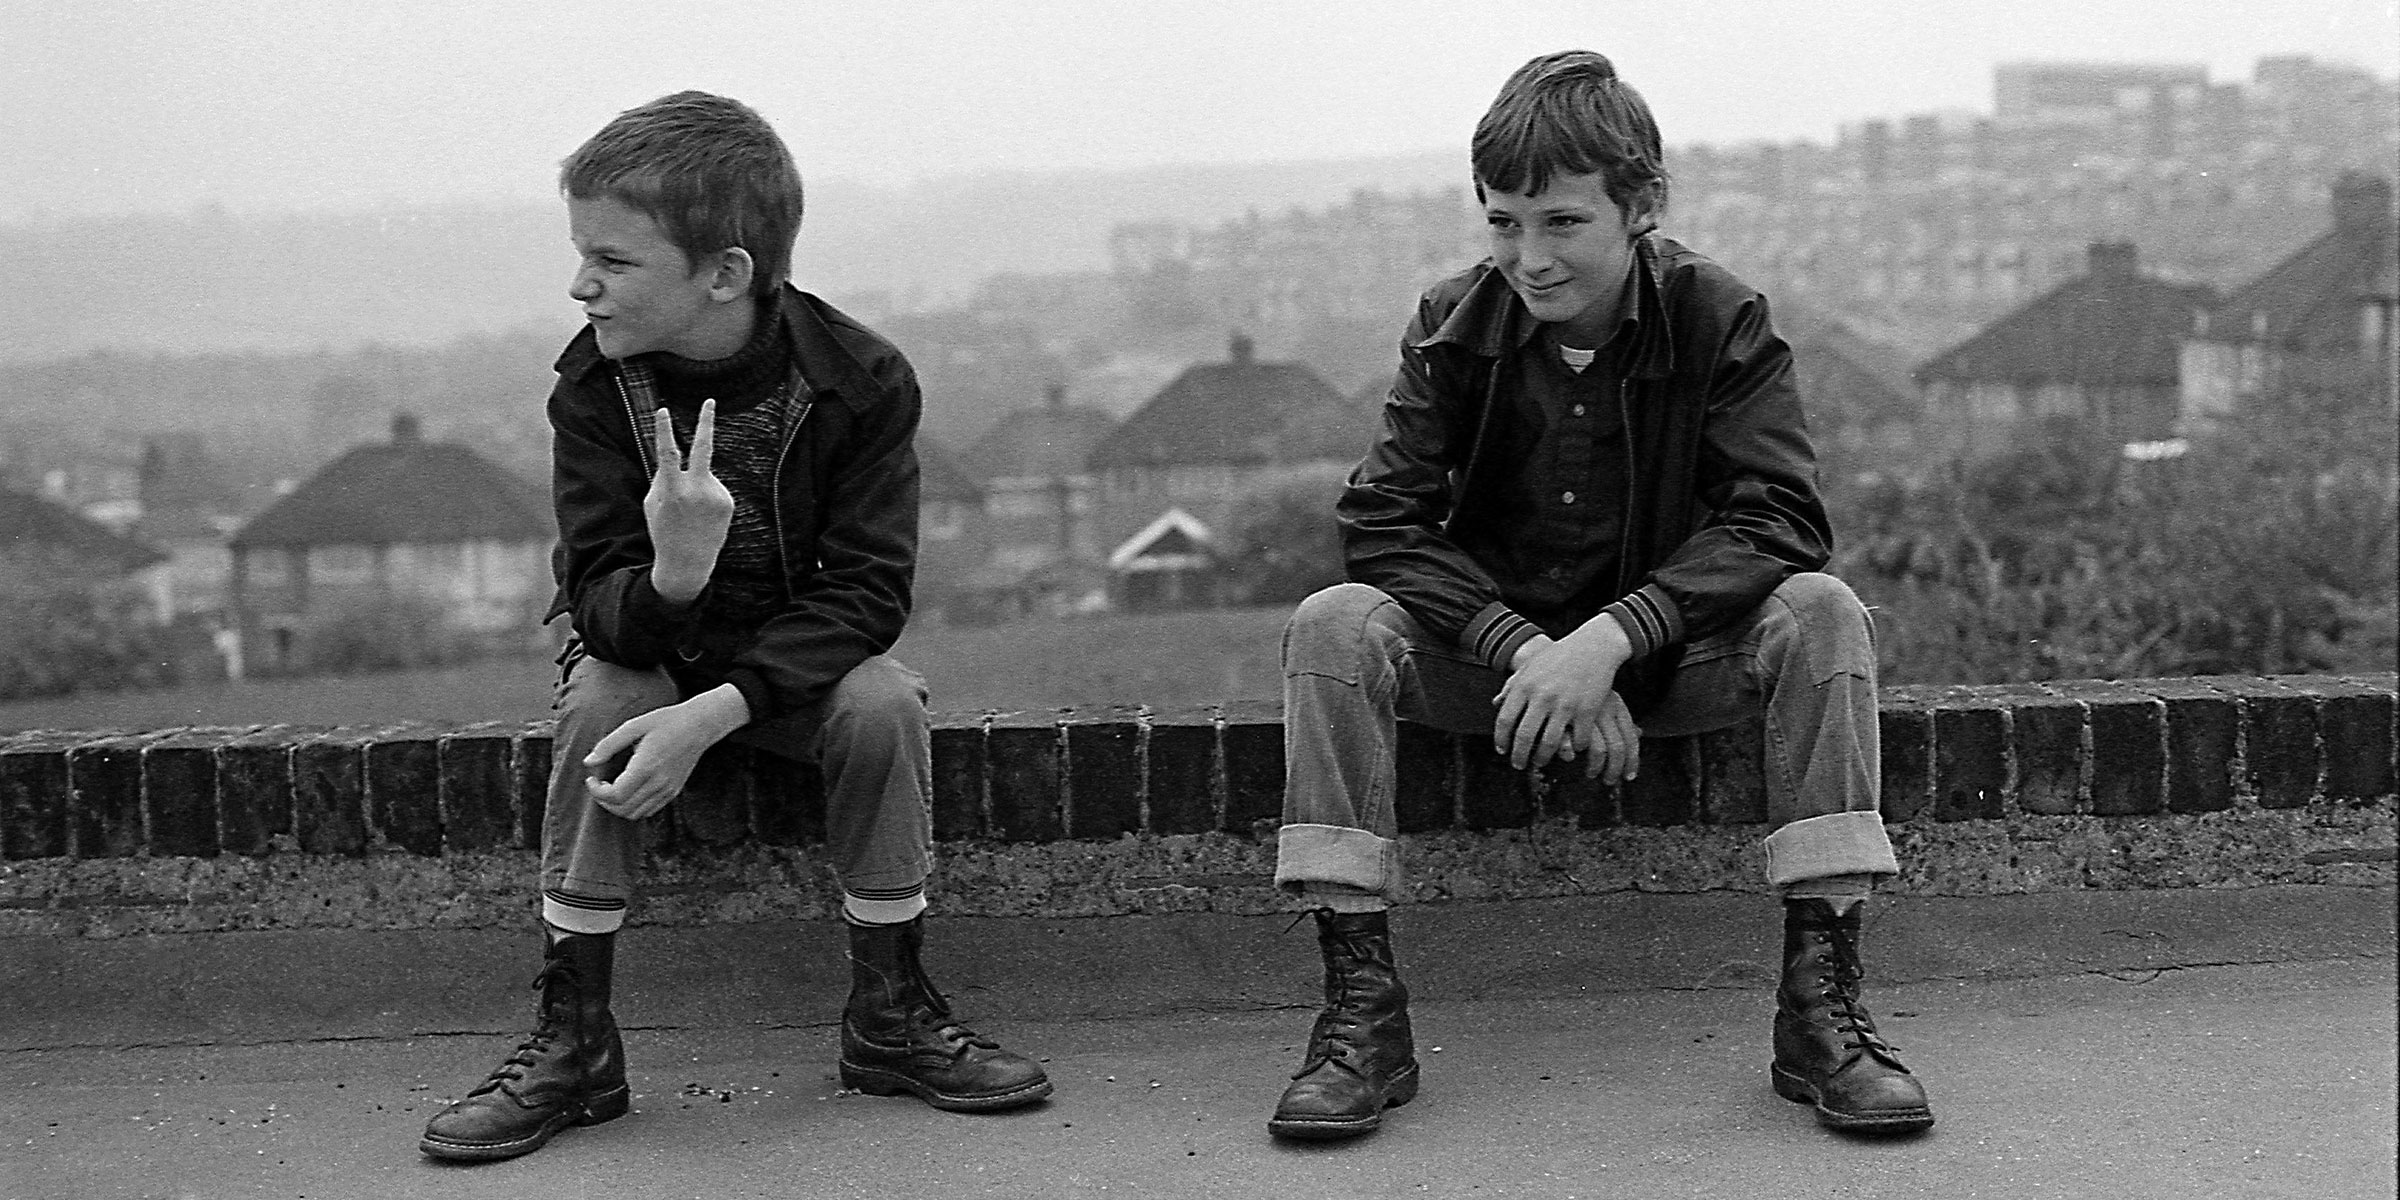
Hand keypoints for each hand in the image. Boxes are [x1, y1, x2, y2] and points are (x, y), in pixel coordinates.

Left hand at [584, 685, 751, 818]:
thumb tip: (588, 762)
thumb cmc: (666, 721)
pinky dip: (634, 807)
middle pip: (623, 809)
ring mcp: (668, 789)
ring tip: (612, 790)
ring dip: (618, 807)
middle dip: (604, 801)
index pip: (615, 795)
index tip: (591, 779)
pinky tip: (629, 791)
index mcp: (646, 766)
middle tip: (599, 786)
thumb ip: (609, 745)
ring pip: (635, 814)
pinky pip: (649, 810)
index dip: (597, 792)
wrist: (700, 725)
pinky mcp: (674, 791)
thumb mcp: (634, 725)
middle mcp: (658, 783)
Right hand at [643, 400, 732, 603]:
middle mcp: (696, 490)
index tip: (663, 410)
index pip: (667, 454)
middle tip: (710, 400)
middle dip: (706, 422)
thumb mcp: (653, 503)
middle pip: (704, 448)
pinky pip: (714, 487)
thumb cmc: (664, 529)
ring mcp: (715, 496)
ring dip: (696, 485)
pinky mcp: (728, 502)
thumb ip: (663, 478)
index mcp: (672, 490)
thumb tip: (677, 457)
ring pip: (704, 474)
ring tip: (692, 512)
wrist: (687, 562)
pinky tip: (703, 515)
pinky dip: (707, 495)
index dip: (664, 431)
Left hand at [1493, 617, 1641, 780]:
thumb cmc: (1559, 656)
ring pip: (1550, 743)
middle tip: (1518, 765)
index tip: (1502, 750)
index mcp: (1524, 685)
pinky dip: (1575, 748)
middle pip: (1525, 736)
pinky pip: (1578, 739)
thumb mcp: (1531, 666)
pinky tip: (1572, 749)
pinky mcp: (1587, 710)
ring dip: (1543, 757)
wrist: (1593, 646)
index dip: (1501, 740)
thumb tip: (1496, 703)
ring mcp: (1565, 704)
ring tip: (1540, 761)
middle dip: (1519, 756)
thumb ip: (1512, 685)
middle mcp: (1542, 696)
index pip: (1505, 720)